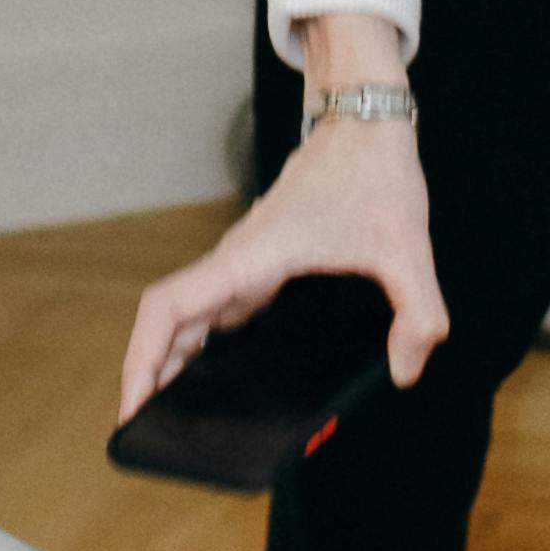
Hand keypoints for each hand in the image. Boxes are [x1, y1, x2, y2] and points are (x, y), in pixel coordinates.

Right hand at [119, 98, 445, 420]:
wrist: (366, 120)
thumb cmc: (375, 170)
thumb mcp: (408, 246)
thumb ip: (418, 314)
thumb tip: (406, 370)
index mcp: (252, 257)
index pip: (170, 308)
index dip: (142, 359)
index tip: (131, 405)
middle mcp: (238, 259)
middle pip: (168, 320)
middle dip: (147, 373)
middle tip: (145, 431)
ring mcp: (247, 259)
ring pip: (189, 313)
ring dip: (170, 358)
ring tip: (170, 415)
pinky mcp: (263, 260)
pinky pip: (217, 306)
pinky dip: (200, 340)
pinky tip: (215, 372)